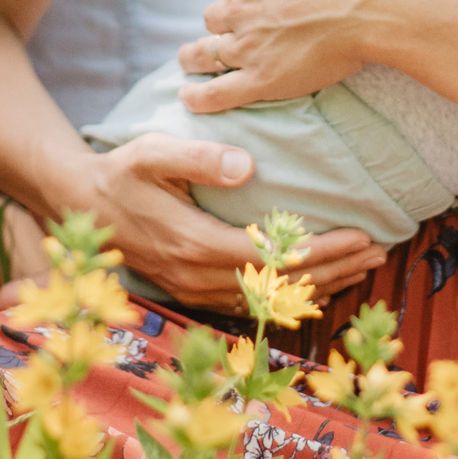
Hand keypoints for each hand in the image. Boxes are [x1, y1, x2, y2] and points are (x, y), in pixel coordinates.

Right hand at [63, 134, 380, 311]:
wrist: (79, 206)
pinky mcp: (194, 292)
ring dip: (320, 286)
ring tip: (362, 269)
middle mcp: (199, 277)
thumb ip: (197, 158)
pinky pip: (252, 304)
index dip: (322, 250)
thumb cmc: (120, 173)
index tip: (361, 235)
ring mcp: (196, 290)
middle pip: (281, 286)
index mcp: (196, 244)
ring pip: (271, 300)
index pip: (275, 257)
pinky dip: (291, 297)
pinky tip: (318, 286)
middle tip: (378, 252)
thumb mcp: (151, 153)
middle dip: (335, 270)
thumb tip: (248, 166)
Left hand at [175, 0, 399, 113]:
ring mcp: (246, 44)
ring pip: (205, 53)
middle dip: (221, 26)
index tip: (250, 7)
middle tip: (226, 35)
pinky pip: (217, 92)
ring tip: (189, 63)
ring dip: (194, 58)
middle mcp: (238, 5)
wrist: (370, 2)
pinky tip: (188, 98)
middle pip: (214, 18)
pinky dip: (198, 97)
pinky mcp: (260, 78)